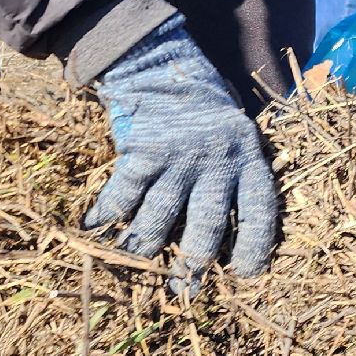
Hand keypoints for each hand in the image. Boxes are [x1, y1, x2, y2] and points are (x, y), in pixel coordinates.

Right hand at [85, 17, 279, 284]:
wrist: (162, 64)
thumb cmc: (206, 109)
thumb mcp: (237, 134)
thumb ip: (236, 177)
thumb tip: (228, 239)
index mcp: (247, 159)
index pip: (260, 210)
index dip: (255, 246)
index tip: (245, 274)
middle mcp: (215, 162)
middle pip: (207, 224)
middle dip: (193, 263)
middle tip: (182, 291)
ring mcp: (176, 158)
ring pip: (160, 217)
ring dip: (144, 248)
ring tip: (135, 270)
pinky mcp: (141, 151)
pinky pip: (123, 193)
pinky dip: (107, 215)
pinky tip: (95, 231)